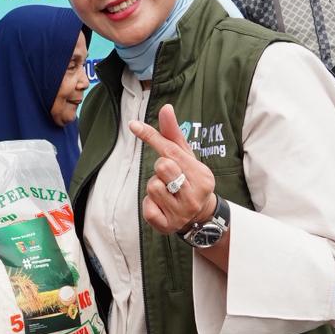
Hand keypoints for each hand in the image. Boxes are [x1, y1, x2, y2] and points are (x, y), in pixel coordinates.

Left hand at [129, 104, 216, 234]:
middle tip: (169, 177)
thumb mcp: (186, 157)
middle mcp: (194, 195)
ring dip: (154, 187)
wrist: (199, 217)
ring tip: (167, 193)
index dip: (151, 136)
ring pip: (152, 187)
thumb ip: (173, 135)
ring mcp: (182, 213)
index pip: (171, 151)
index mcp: (201, 176)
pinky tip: (162, 207)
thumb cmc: (189, 180)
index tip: (133, 125)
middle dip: (160, 169)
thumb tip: (166, 107)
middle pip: (161, 167)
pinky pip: (147, 208)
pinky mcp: (168, 226)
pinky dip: (150, 205)